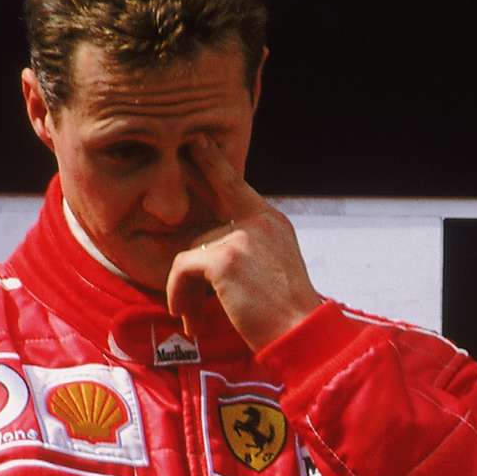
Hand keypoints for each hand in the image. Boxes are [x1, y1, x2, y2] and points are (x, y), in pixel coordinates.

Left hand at [166, 135, 318, 350]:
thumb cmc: (288, 314)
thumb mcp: (275, 270)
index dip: (214, 163)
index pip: (236, 184)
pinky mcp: (224, 258)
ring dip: (186, 290)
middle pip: (205, 223)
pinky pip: (182, 269)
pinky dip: (178, 294)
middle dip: (189, 232)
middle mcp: (259, 220)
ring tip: (193, 319)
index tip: (197, 142)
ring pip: (192, 253)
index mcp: (273, 221)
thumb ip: (250, 250)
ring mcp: (241, 236)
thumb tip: (211, 252)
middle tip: (175, 209)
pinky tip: (187, 318)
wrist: (301, 332)